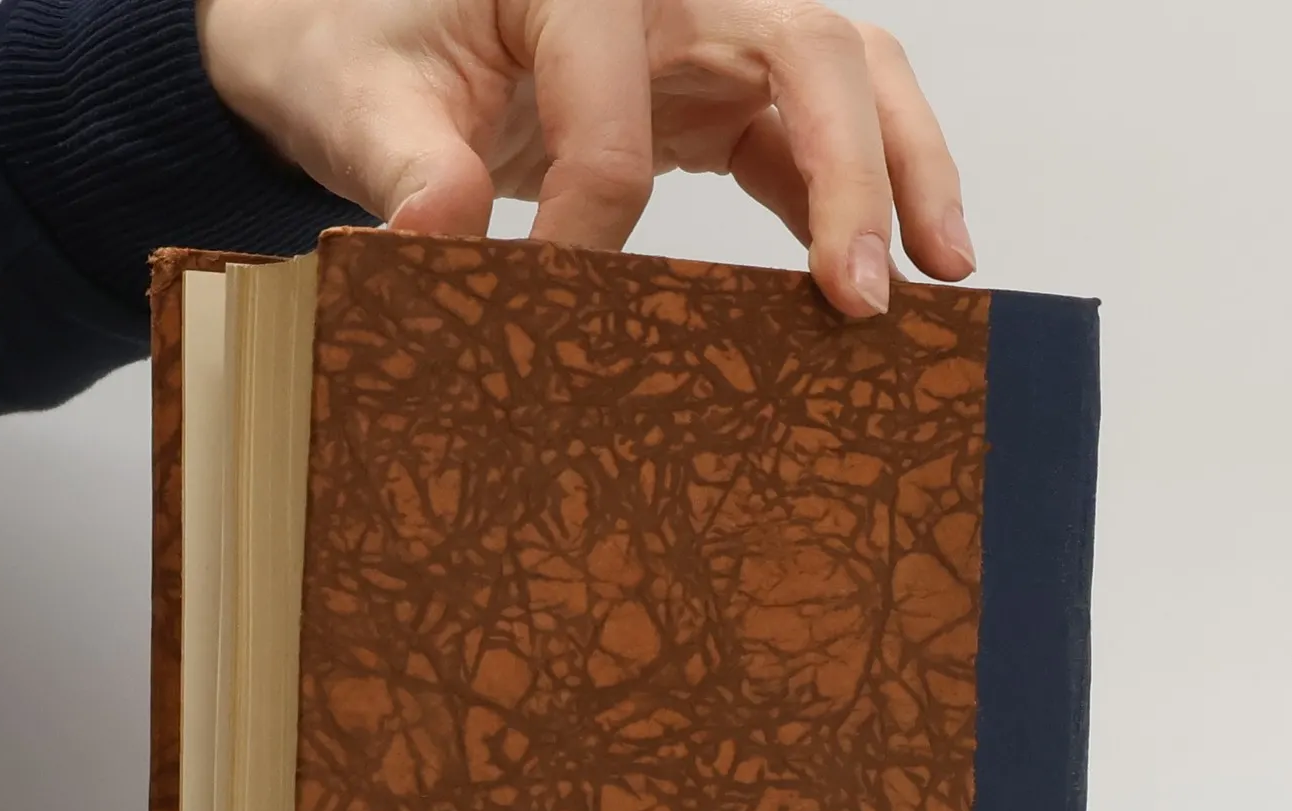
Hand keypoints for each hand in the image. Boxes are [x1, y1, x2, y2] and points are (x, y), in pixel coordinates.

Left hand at [198, 0, 972, 317]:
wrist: (364, 32)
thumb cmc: (356, 46)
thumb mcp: (352, 98)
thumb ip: (400, 163)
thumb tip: (436, 239)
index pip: (613, 99)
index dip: (595, 210)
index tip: (566, 302)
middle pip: (801, 46)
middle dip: (843, 173)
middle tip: (858, 293)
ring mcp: (708, 26)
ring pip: (844, 72)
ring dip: (898, 170)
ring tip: (938, 273)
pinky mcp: (719, 85)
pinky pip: (815, 122)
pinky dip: (862, 188)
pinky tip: (893, 264)